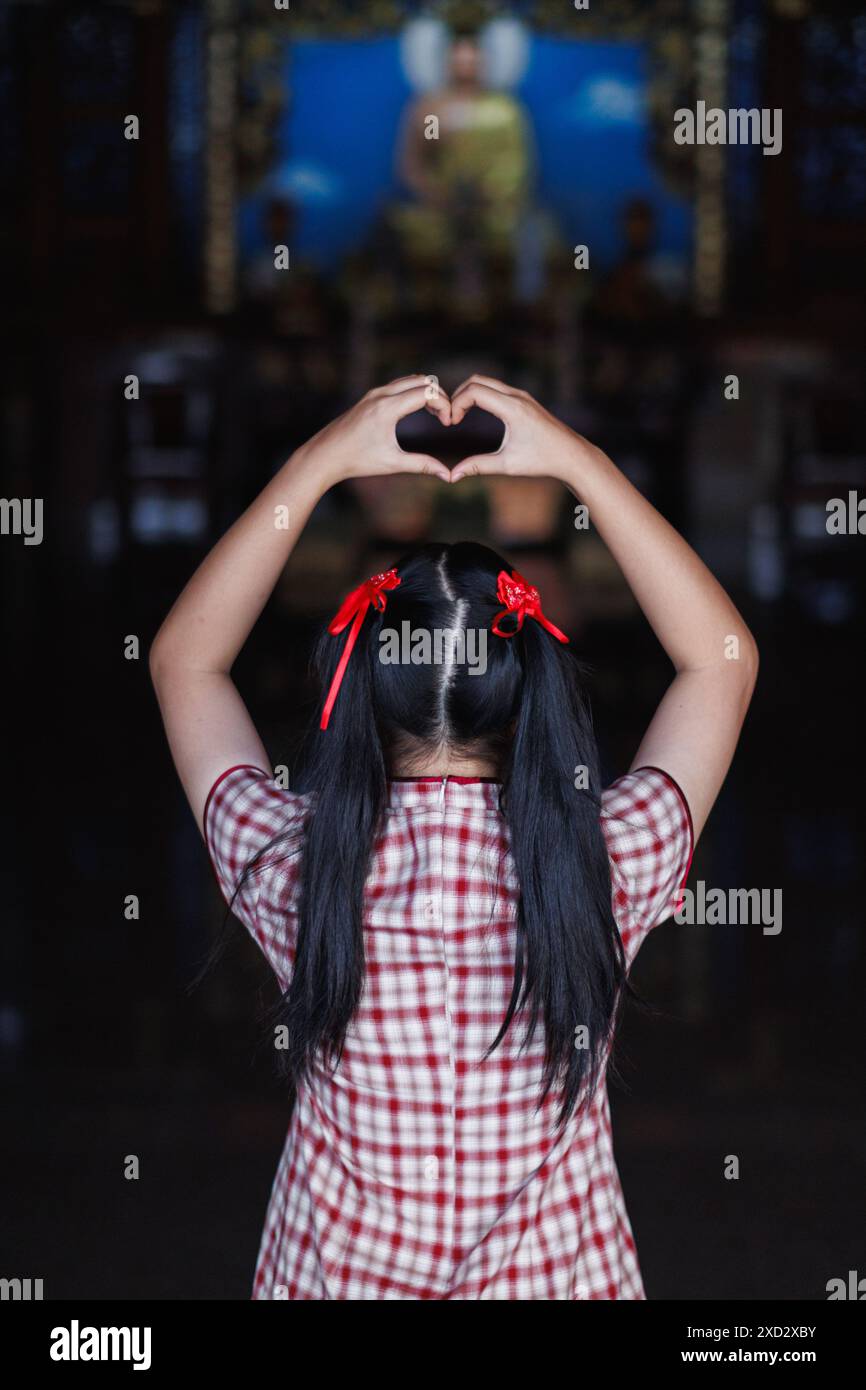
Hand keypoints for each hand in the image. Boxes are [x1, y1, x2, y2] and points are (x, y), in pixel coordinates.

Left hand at [294, 375, 452, 485]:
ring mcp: (374, 393)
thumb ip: (423, 465)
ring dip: (427, 392)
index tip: (448, 423)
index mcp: (387, 408)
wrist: (325, 455)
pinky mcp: (370, 396)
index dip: (444, 405)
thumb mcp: (392, 463)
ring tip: (435, 414)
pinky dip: (413, 392)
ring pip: (410, 380)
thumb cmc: (357, 461)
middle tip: (446, 417)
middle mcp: (381, 394)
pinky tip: (418, 410)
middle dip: (439, 396)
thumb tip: (447, 475)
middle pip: (422, 380)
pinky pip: (398, 385)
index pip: (427, 393)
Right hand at [448, 375, 601, 483]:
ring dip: (468, 394)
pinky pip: (495, 388)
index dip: (456, 404)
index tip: (451, 423)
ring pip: (486, 382)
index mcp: (513, 409)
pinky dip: (479, 395)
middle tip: (450, 418)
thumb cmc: (542, 461)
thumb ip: (478, 466)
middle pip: (477, 380)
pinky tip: (472, 413)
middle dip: (458, 395)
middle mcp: (517, 396)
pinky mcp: (523, 399)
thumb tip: (452, 476)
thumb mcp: (508, 465)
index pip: (475, 391)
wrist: (571, 455)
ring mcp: (521, 395)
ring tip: (457, 416)